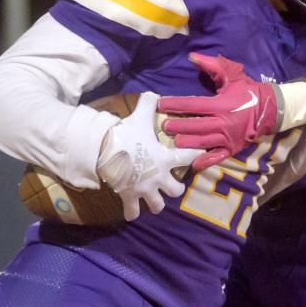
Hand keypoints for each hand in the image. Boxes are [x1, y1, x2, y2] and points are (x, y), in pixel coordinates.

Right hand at [96, 92, 202, 221]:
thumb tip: (154, 93)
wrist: (105, 151)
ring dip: (156, 202)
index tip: (200, 154)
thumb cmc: (126, 134)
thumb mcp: (139, 117)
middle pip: (176, 191)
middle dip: (174, 188)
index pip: (189, 157)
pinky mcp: (130, 198)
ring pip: (158, 206)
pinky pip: (133, 213)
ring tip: (152, 197)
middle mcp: (159, 177)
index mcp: (165, 158)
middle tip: (169, 182)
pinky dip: (132, 212)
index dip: (196, 154)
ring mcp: (145, 190)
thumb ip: (148, 105)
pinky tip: (132, 209)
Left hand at [157, 53, 277, 169]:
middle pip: (195, 125)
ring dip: (187, 142)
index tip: (162, 104)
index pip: (193, 105)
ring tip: (174, 141)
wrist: (271, 109)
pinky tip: (194, 163)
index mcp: (221, 104)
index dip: (176, 104)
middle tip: (163, 125)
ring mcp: (228, 138)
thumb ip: (211, 66)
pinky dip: (205, 161)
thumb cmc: (247, 91)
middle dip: (178, 125)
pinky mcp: (233, 148)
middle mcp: (223, 122)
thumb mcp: (231, 75)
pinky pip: (217, 156)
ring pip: (203, 141)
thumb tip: (192, 57)